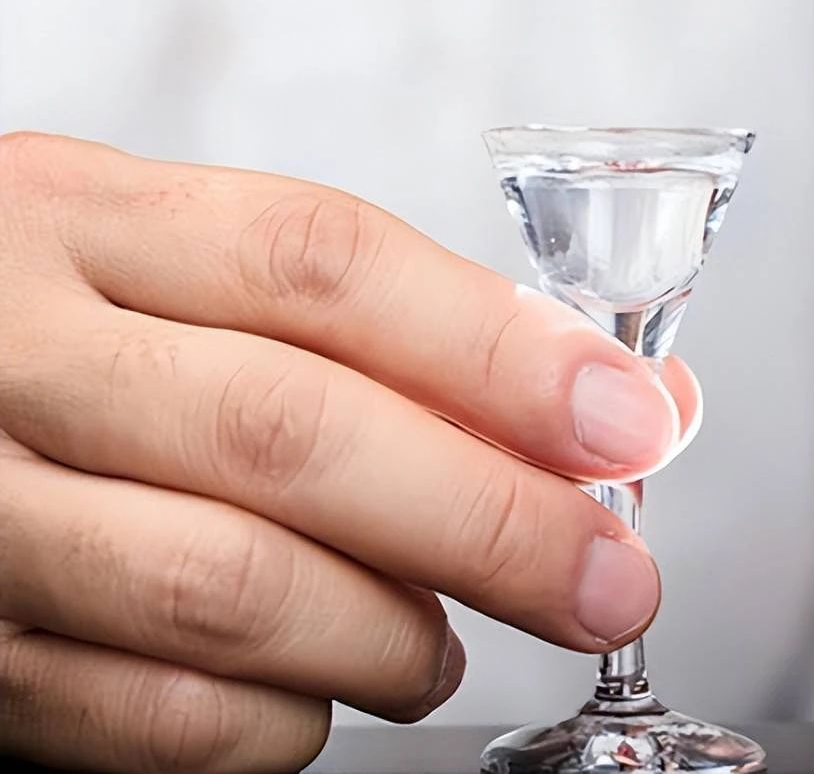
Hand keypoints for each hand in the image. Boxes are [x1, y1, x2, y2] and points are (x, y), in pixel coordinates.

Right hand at [0, 133, 699, 771]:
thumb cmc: (84, 338)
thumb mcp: (195, 279)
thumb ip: (398, 332)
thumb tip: (620, 405)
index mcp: (84, 220)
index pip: (324, 264)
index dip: (497, 353)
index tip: (626, 422)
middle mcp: (10, 350)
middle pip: (292, 431)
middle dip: (490, 520)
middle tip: (606, 578)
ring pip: (228, 586)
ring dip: (390, 635)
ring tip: (444, 644)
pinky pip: (161, 715)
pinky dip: (285, 719)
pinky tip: (321, 688)